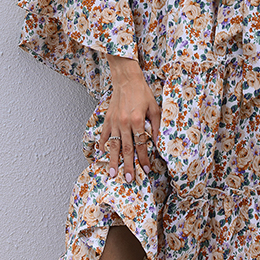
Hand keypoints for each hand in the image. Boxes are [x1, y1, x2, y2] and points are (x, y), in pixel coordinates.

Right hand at [98, 55, 160, 183]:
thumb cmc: (142, 93)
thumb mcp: (154, 108)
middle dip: (128, 166)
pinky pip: (104, 135)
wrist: (127, 79)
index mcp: (137, 121)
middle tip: (128, 179)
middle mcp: (125, 123)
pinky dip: (102, 145)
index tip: (146, 170)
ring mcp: (115, 122)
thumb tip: (157, 142)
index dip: (144, 159)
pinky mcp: (108, 119)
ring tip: (113, 173)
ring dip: (113, 160)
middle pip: (127, 149)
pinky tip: (101, 154)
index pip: (141, 145)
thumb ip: (155, 126)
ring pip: (114, 145)